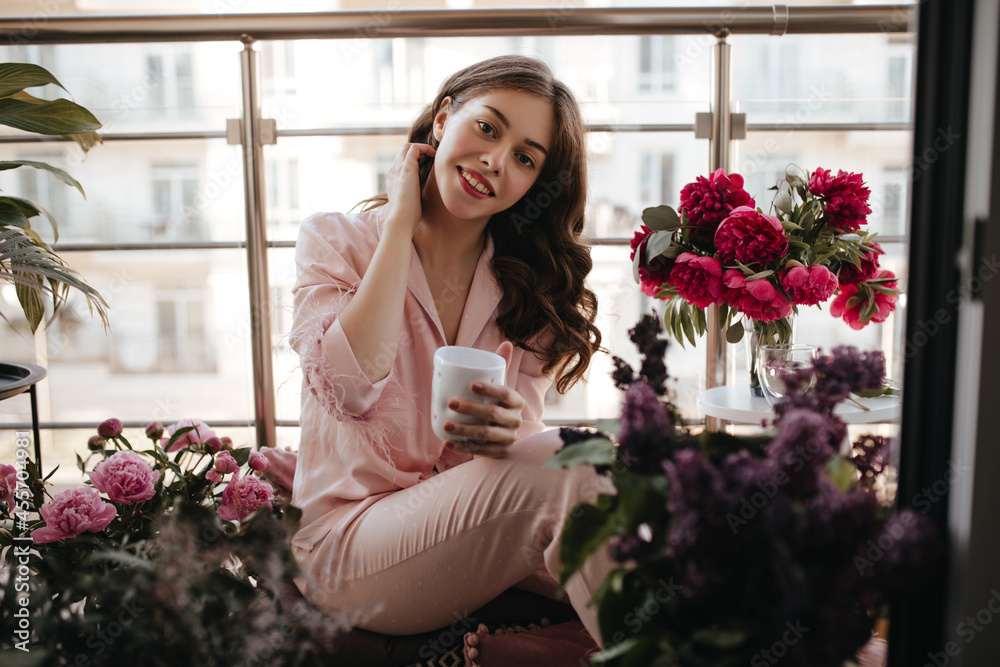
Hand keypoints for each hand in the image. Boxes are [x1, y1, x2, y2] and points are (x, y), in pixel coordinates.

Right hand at [383, 143, 435, 235]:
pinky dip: (424, 148)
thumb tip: (421, 195)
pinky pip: (414, 148)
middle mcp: (393, 172)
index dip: (414, 159)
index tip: (425, 163)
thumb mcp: (409, 201)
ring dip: (422, 148)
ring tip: (433, 153)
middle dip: (417, 150)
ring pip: (407, 147)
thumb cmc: (407, 216)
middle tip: (430, 156)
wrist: (401, 219)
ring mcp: (398, 169)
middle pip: (403, 151)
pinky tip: (433, 154)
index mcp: (393, 180)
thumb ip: (413, 194)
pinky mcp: (406, 168)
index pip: (401, 162)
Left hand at [444, 342, 523, 458]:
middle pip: (494, 414)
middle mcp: (515, 421)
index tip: (471, 385)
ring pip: (485, 435)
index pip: (506, 394)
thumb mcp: (499, 388)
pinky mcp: (499, 453)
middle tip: (451, 403)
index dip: (490, 389)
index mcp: (517, 402)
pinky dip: (462, 448)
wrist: (501, 437)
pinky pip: (480, 451)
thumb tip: (507, 342)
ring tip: (446, 424)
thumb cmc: (496, 405)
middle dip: (471, 409)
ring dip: (464, 430)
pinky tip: (448, 442)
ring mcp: (508, 439)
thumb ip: (500, 366)